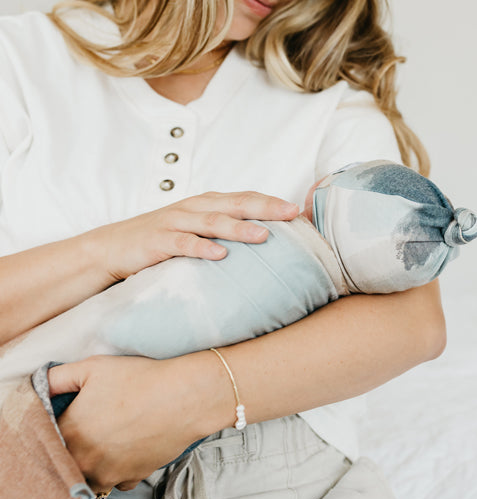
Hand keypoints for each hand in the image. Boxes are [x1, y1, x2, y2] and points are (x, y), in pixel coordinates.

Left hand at [48, 355, 220, 492]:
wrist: (185, 397)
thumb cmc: (141, 378)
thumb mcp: (94, 367)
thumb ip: (58, 377)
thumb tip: (41, 385)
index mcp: (70, 432)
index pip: (48, 436)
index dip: (59, 424)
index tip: (73, 414)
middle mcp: (85, 459)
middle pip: (67, 460)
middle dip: (75, 446)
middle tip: (94, 425)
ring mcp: (109, 472)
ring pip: (89, 475)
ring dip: (93, 463)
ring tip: (109, 439)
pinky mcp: (133, 477)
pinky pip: (116, 481)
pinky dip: (118, 470)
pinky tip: (127, 450)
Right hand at [86, 191, 298, 281]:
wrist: (110, 249)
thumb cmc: (161, 241)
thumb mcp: (195, 231)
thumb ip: (224, 231)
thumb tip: (265, 241)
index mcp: (205, 204)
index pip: (243, 198)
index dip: (270, 201)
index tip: (297, 210)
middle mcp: (193, 208)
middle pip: (234, 204)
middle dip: (264, 208)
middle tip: (290, 214)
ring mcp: (174, 222)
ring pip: (211, 221)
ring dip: (239, 228)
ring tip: (263, 235)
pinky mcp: (157, 241)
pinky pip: (182, 243)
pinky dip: (201, 247)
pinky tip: (220, 255)